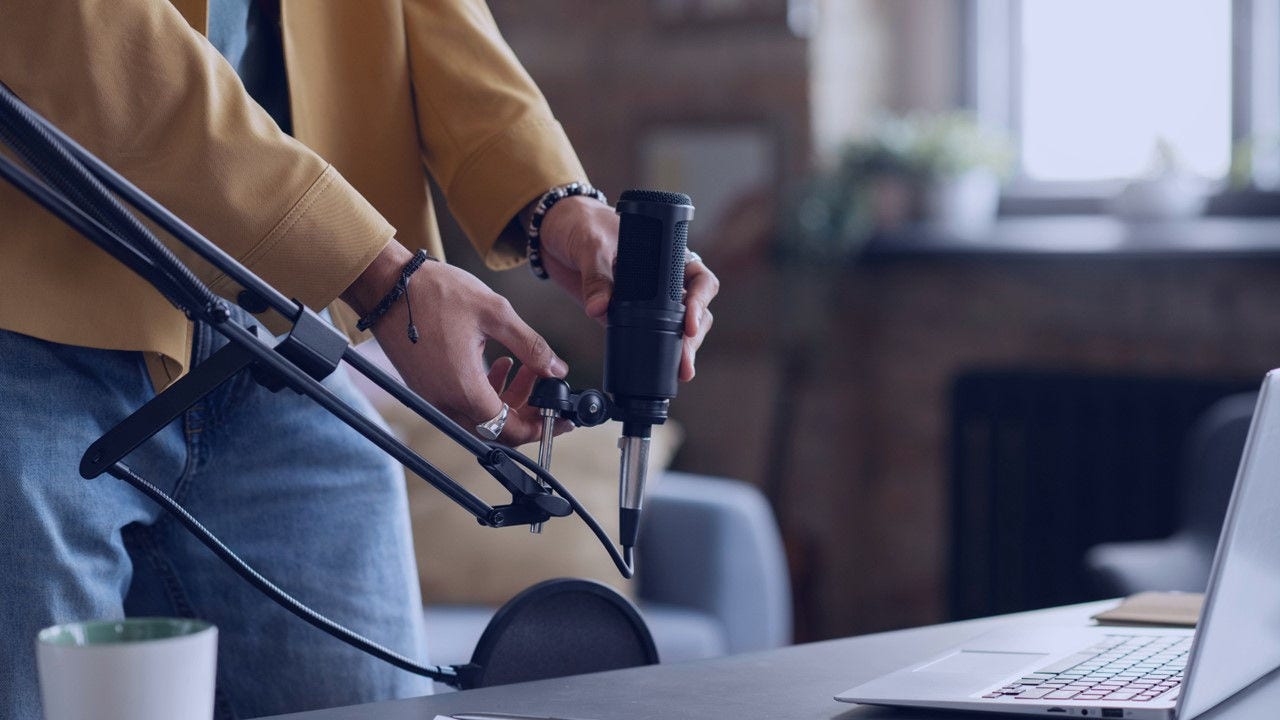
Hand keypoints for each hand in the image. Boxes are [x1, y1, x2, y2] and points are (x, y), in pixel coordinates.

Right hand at [342, 241, 568, 444]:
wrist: (386, 284)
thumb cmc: (434, 293)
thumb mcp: (495, 313)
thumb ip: (531, 345)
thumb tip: (557, 368)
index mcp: (464, 389)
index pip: (509, 431)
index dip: (539, 427)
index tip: (559, 419)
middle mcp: (446, 401)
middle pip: (496, 429)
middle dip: (527, 412)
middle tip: (547, 391)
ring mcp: (433, 396)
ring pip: (481, 416)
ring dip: (509, 399)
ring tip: (527, 368)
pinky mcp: (427, 386)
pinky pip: (464, 402)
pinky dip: (488, 390)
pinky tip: (501, 364)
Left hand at [536, 195, 719, 379]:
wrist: (552, 230)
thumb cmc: (581, 222)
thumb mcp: (590, 244)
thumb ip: (596, 275)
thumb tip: (599, 309)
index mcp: (667, 254)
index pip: (699, 279)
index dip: (701, 302)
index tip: (690, 324)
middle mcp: (662, 279)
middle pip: (694, 310)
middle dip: (693, 338)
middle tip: (684, 361)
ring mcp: (645, 299)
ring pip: (675, 327)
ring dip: (679, 349)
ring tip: (679, 371)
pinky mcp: (623, 314)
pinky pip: (643, 335)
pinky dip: (653, 352)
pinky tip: (659, 369)